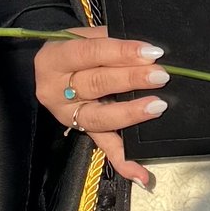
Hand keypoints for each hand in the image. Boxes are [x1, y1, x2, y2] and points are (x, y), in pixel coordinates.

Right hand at [34, 27, 168, 189]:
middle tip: (160, 76)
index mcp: (54, 59)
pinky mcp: (81, 131)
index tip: (151, 52)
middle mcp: (55, 90)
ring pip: (100, 117)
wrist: (49, 67)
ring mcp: (68, 115)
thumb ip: (107, 39)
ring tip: (156, 107)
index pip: (91, 53)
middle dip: (131, 79)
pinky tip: (141, 174)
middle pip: (96, 84)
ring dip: (130, 114)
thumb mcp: (80, 36)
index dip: (122, 52)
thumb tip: (146, 50)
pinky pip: (103, 146)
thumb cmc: (71, 48)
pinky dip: (123, 161)